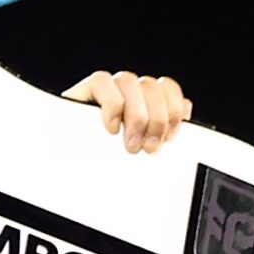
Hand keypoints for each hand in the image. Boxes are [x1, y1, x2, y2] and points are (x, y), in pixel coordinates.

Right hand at [64, 71, 192, 153]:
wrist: (68, 171)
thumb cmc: (104, 162)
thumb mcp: (142, 150)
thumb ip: (164, 128)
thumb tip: (186, 108)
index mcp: (141, 102)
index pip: (167, 87)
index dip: (173, 109)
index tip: (169, 137)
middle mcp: (125, 92)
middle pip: (152, 86)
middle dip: (156, 120)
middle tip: (147, 146)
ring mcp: (105, 91)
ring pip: (131, 82)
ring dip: (136, 116)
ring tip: (129, 143)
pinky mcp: (83, 92)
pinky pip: (103, 82)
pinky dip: (112, 106)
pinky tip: (110, 127)